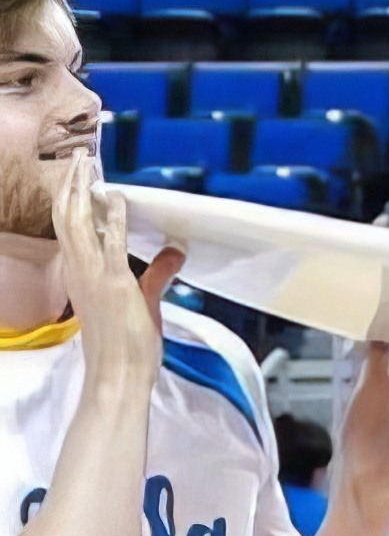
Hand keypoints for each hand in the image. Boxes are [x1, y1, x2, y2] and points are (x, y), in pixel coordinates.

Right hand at [51, 154, 182, 401]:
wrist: (119, 378)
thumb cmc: (126, 350)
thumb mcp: (143, 304)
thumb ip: (158, 275)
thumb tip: (176, 253)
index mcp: (80, 277)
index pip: (68, 230)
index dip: (70, 201)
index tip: (77, 179)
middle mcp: (80, 272)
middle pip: (65, 217)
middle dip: (71, 184)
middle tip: (78, 157)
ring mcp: (94, 276)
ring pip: (77, 220)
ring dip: (82, 188)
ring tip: (86, 162)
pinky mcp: (114, 282)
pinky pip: (111, 240)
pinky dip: (113, 215)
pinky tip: (116, 196)